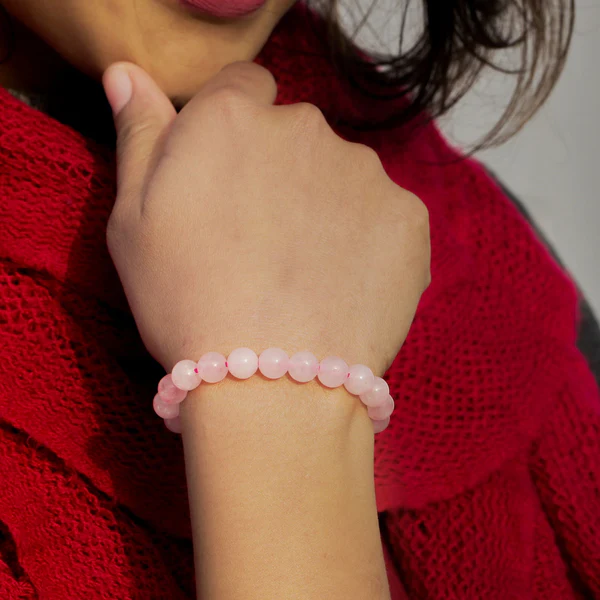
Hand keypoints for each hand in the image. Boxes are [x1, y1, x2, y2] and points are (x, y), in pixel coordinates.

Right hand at [103, 61, 429, 374]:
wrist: (272, 386)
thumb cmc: (185, 304)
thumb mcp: (132, 221)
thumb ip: (141, 137)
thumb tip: (129, 75)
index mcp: (233, 118)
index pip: (243, 87)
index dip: (234, 133)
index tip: (229, 180)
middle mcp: (305, 128)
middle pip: (295, 135)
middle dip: (281, 172)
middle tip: (263, 243)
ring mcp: (365, 172)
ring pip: (342, 176)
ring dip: (327, 208)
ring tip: (305, 274)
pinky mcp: (408, 218)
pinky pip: (383, 215)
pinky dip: (368, 241)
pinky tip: (345, 285)